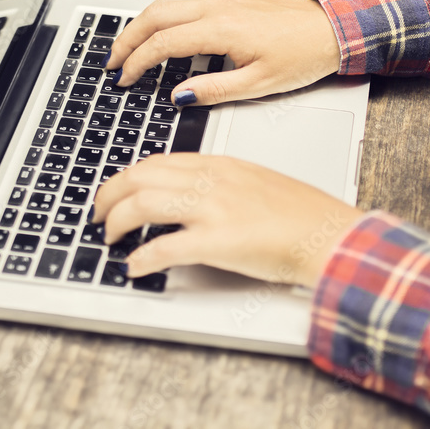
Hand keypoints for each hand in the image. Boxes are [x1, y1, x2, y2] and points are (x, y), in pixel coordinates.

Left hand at [92, 154, 360, 287]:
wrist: (329, 235)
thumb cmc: (301, 216)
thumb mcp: (255, 184)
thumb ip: (221, 185)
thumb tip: (190, 200)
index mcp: (220, 165)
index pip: (158, 162)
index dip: (126, 178)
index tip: (115, 193)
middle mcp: (212, 180)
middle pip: (139, 177)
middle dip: (108, 197)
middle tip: (99, 216)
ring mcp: (214, 208)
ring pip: (142, 203)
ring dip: (116, 222)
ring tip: (109, 239)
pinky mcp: (218, 242)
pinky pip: (164, 247)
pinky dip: (141, 257)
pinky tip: (134, 266)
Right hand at [105, 0, 340, 105]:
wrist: (330, 29)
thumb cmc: (302, 56)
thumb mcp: (259, 85)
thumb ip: (215, 90)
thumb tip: (180, 95)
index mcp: (222, 29)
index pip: (163, 42)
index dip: (137, 62)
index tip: (124, 79)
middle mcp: (217, 6)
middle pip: (154, 15)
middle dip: (127, 39)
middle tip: (112, 63)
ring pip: (165, 0)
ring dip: (140, 21)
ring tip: (127, 45)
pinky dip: (160, 10)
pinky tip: (157, 24)